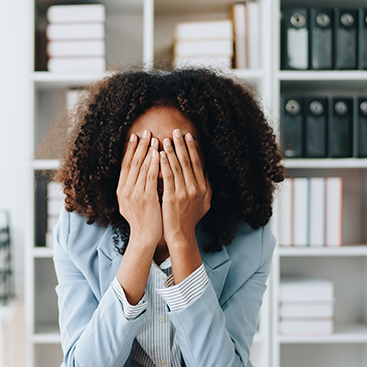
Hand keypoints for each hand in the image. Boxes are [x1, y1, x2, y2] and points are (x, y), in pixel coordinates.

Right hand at [116, 130, 161, 248]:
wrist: (144, 237)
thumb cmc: (141, 221)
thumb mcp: (130, 204)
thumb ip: (132, 189)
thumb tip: (136, 175)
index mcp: (121, 190)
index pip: (125, 165)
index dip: (129, 149)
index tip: (134, 137)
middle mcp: (125, 190)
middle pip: (132, 162)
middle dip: (139, 145)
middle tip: (145, 131)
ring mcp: (135, 193)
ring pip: (141, 167)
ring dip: (148, 150)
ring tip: (154, 137)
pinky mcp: (146, 197)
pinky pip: (150, 176)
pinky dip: (154, 163)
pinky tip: (159, 153)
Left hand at [159, 129, 211, 248]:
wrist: (180, 235)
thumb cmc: (190, 220)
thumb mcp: (204, 204)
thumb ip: (207, 188)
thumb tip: (207, 173)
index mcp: (203, 188)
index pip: (197, 163)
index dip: (193, 148)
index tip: (188, 136)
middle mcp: (195, 188)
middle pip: (188, 162)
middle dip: (181, 145)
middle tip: (176, 131)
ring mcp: (184, 193)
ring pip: (177, 167)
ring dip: (171, 151)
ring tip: (165, 139)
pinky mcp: (171, 198)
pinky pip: (167, 177)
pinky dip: (164, 164)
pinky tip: (159, 155)